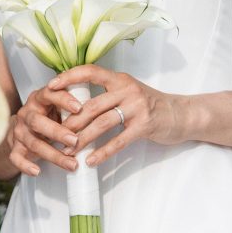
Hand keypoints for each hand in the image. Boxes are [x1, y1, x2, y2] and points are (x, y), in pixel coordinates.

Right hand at [5, 81, 82, 176]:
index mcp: (39, 99)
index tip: (79, 108)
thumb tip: (99, 111)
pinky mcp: (15, 147)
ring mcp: (19, 131)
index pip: (49, 94)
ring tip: (72, 164)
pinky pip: (16, 158)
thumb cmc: (48, 115)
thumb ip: (72, 107)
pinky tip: (37, 171)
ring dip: (53, 155)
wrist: (24, 128)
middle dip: (57, 132)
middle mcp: (26, 114)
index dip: (63, 100)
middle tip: (75, 140)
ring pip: (33, 143)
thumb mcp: (58, 106)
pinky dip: (25, 165)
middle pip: (37, 121)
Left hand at [47, 66, 190, 166]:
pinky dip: (103, 152)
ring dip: (82, 139)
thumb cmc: (150, 105)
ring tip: (67, 151)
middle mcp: (126, 89)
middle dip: (70, 122)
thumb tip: (75, 104)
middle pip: (91, 105)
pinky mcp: (144, 125)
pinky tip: (90, 161)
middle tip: (54, 135)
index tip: (50, 87)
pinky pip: (118, 141)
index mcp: (119, 79)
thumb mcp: (128, 92)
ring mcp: (136, 107)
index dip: (68, 77)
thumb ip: (106, 94)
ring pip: (101, 123)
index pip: (90, 71)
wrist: (181, 114)